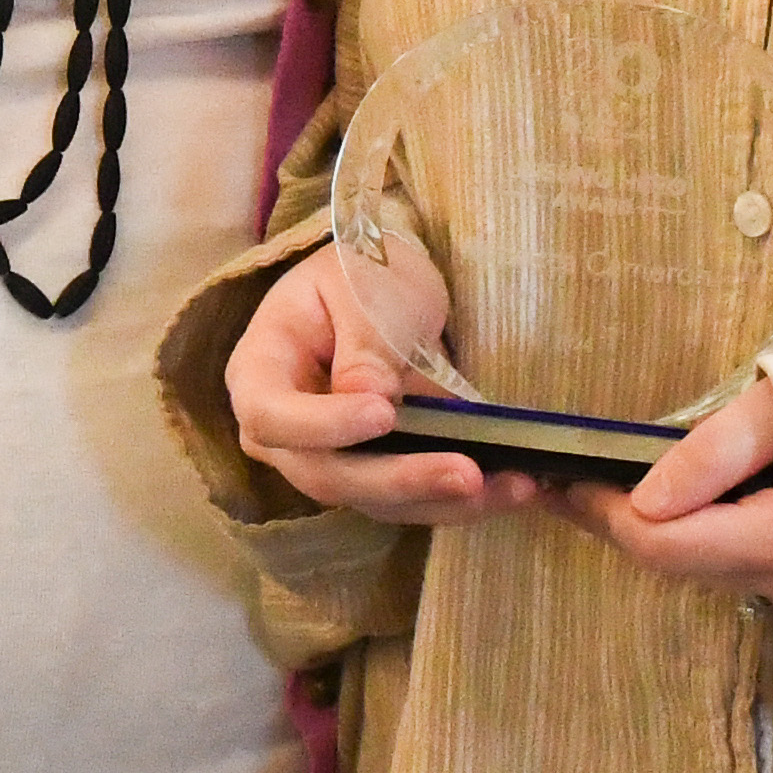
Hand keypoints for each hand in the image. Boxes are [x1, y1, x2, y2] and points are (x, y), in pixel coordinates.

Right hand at [228, 243, 544, 525]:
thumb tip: (366, 401)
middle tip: (466, 473)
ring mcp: (330, 458)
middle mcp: (285, 429)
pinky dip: (459, 500)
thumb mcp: (363, 286)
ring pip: (375, 500)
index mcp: (261, 369)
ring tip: (511, 486)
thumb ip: (364, 343)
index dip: (323, 425)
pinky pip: (410, 500)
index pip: (271, 415)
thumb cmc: (365, 272)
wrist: (392, 284)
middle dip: (399, 479)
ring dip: (442, 499)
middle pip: (326, 474)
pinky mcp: (375, 474)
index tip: (384, 413)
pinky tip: (511, 487)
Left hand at [574, 376, 772, 609]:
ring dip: (658, 530)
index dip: (605, 512)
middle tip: (564, 480)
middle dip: (618, 522)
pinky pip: (741, 565)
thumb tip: (644, 500)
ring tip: (611, 484)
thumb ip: (718, 449)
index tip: (562, 476)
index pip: (663, 545)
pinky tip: (681, 499)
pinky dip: (700, 534)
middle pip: (678, 564)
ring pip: (708, 569)